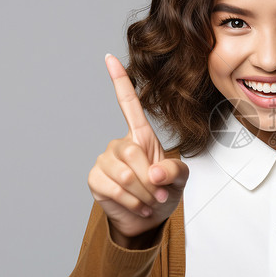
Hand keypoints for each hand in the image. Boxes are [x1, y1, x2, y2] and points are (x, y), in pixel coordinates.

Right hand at [87, 54, 188, 247]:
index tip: (110, 58)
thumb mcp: (179, 179)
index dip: (119, 81)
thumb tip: (154, 172)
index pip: (127, 103)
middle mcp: (119, 144)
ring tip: (150, 200)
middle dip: (152, 179)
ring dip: (144, 193)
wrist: (147, 218)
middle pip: (133, 153)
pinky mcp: (96, 179)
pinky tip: (137, 206)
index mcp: (140, 136)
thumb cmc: (163, 191)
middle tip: (159, 193)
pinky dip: (132, 202)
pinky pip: (114, 189)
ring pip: (125, 175)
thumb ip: (174, 171)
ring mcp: (105, 161)